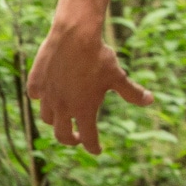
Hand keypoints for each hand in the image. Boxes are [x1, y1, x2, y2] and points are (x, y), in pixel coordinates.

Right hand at [26, 18, 154, 154]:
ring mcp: (47, 95)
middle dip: (71, 140)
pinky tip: (49, 94)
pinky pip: (36, 96)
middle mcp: (63, 107)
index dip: (94, 146)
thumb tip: (150, 100)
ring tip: (64, 116)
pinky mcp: (36, 82)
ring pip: (47, 117)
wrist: (75, 35)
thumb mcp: (118, 77)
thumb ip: (132, 92)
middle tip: (77, 137)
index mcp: (84, 110)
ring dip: (56, 120)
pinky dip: (42, 99)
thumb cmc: (99, 57)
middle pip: (61, 135)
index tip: (97, 149)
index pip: (89, 138)